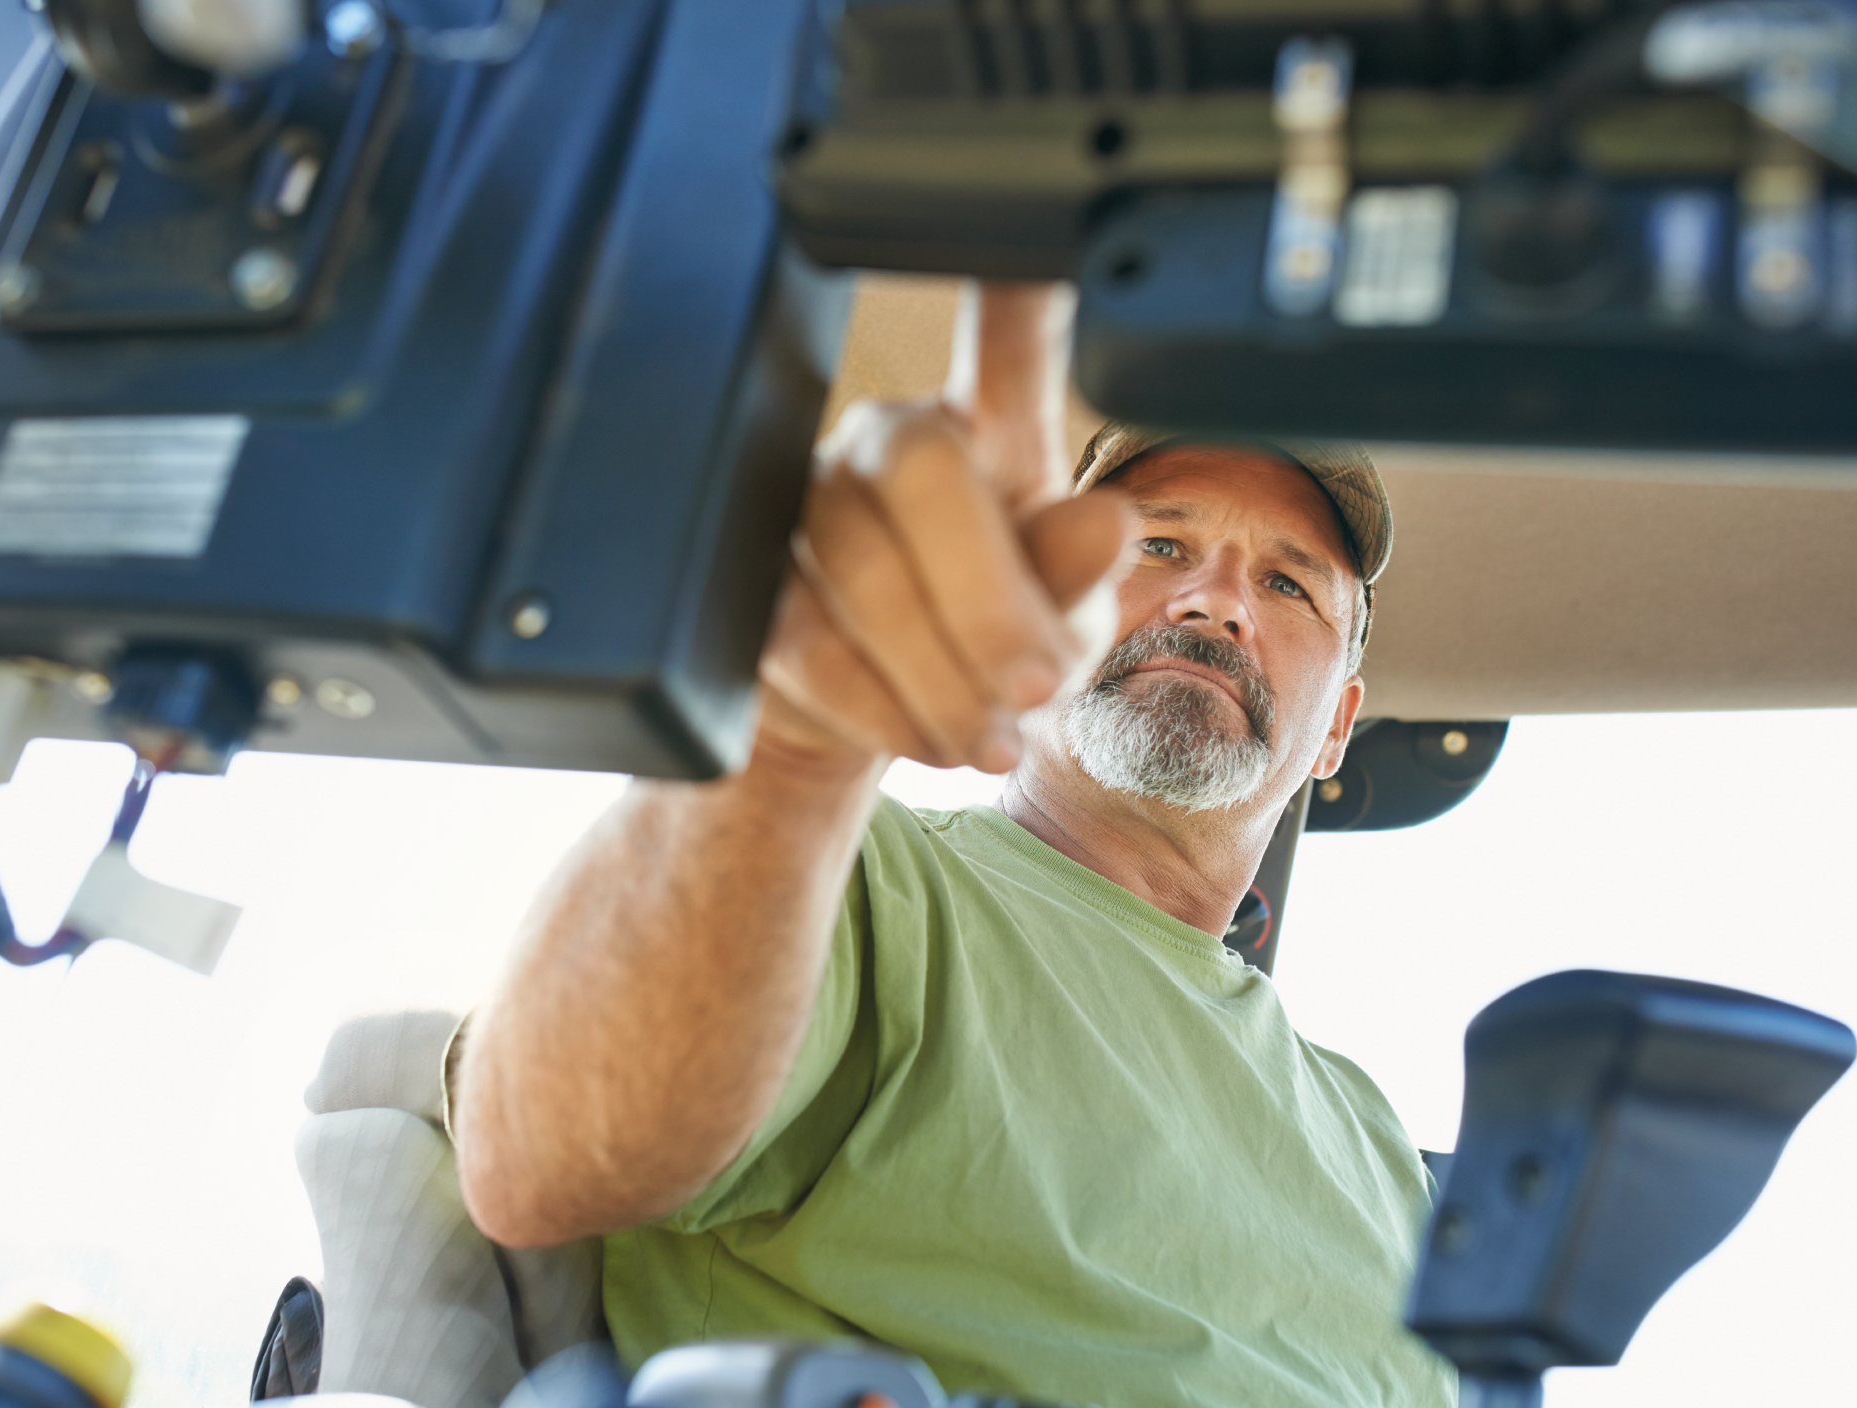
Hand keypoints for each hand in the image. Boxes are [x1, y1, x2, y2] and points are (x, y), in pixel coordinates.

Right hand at [756, 283, 1133, 774]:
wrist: (879, 725)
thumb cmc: (987, 644)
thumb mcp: (1062, 620)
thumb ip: (1079, 574)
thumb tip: (1105, 523)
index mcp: (988, 429)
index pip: (1008, 337)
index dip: (1018, 282)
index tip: (1040, 218)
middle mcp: (889, 442)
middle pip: (922, 469)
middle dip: (988, 598)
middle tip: (1035, 687)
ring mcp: (805, 502)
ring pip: (862, 568)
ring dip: (942, 676)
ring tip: (990, 741)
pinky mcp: (750, 584)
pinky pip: (808, 637)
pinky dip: (881, 707)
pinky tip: (927, 738)